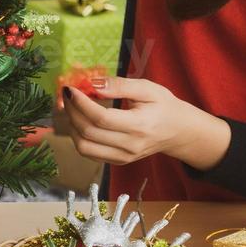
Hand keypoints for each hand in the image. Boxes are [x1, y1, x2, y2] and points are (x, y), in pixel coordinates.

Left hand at [61, 75, 229, 168]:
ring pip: (84, 147)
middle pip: (89, 132)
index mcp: (139, 126)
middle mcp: (130, 146)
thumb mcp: (147, 88)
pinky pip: (90, 153)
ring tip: (71, 108)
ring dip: (71, 126)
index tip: (69, 89)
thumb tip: (93, 84)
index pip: (101, 118)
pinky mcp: (118, 162)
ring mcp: (123, 157)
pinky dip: (78, 137)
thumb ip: (120, 85)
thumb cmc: (164, 106)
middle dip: (72, 112)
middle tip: (67, 95)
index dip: (80, 103)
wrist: (178, 132)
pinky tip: (79, 121)